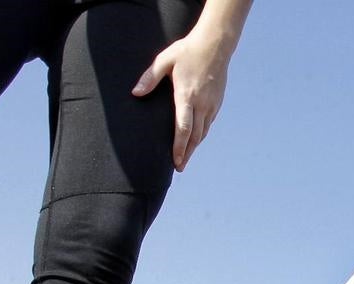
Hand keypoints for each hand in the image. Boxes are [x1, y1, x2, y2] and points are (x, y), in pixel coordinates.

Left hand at [132, 26, 235, 170]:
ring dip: (194, 147)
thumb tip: (136, 93)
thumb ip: (150, 78)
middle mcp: (201, 104)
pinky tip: (195, 139)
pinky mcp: (217, 103)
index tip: (175, 161)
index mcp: (186, 96)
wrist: (215, 45)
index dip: (179, 147)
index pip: (183, 128)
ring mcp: (211, 104)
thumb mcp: (164, 61)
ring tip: (186, 158)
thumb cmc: (187, 51)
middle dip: (187, 153)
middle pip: (195, 136)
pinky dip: (201, 135)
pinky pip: (208, 124)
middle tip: (179, 167)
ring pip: (203, 132)